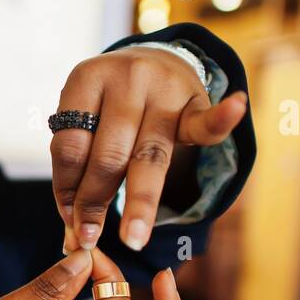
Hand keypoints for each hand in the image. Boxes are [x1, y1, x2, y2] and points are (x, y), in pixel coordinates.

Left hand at [52, 46, 246, 252]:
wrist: (156, 59)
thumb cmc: (110, 104)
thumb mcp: (86, 119)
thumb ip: (77, 167)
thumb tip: (70, 234)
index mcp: (86, 79)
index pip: (70, 146)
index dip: (65, 189)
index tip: (68, 222)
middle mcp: (126, 80)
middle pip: (108, 156)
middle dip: (95, 203)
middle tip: (89, 239)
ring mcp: (163, 90)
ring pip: (149, 157)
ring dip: (138, 203)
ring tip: (132, 240)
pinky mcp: (196, 102)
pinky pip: (205, 121)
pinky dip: (222, 119)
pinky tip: (234, 109)